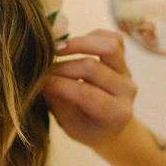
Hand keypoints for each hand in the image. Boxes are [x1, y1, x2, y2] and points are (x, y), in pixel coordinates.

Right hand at [44, 30, 135, 150]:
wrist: (109, 127)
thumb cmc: (86, 128)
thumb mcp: (68, 124)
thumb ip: (56, 100)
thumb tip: (38, 77)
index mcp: (116, 113)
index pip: (84, 93)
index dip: (58, 84)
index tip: (37, 82)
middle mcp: (127, 91)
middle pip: (92, 67)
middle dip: (61, 67)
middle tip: (42, 70)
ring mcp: (127, 72)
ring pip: (108, 46)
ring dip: (79, 43)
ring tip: (56, 49)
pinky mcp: (124, 59)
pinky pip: (113, 38)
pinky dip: (93, 36)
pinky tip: (74, 45)